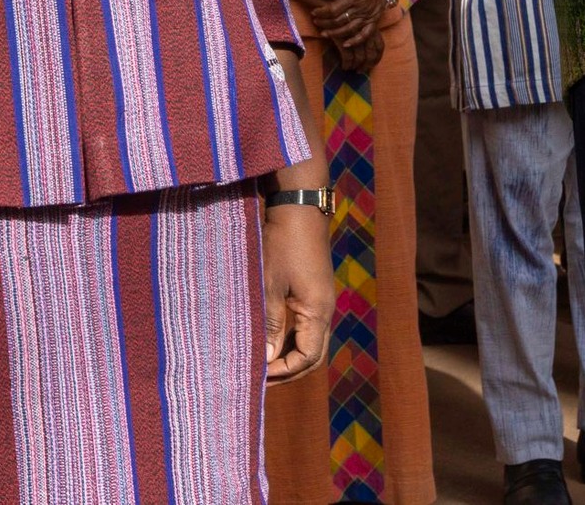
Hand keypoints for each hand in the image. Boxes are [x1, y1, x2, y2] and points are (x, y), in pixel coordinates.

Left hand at [261, 197, 332, 383]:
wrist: (299, 207)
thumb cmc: (283, 243)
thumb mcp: (270, 284)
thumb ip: (269, 323)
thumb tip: (265, 358)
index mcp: (318, 312)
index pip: (308, 358)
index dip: (285, 371)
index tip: (259, 375)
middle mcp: (324, 310)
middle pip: (313, 354)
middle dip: (289, 370)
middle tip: (261, 377)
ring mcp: (320, 300)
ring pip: (308, 339)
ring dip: (287, 353)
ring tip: (260, 360)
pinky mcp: (313, 290)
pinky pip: (304, 324)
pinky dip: (288, 336)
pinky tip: (268, 336)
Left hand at [313, 0, 387, 72]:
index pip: (334, 9)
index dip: (322, 12)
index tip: (314, 12)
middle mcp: (360, 8)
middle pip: (339, 21)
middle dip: (325, 23)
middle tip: (316, 22)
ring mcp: (367, 16)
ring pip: (349, 29)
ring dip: (335, 33)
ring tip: (324, 34)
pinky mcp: (374, 21)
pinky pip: (365, 34)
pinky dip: (356, 41)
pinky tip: (345, 45)